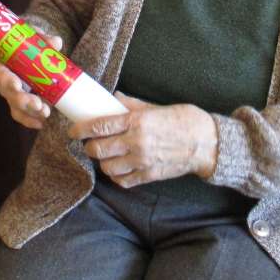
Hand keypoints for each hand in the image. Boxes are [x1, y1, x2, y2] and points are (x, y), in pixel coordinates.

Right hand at [0, 34, 63, 128]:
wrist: (29, 49)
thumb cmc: (27, 42)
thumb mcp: (33, 36)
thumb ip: (43, 39)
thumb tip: (55, 43)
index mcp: (2, 62)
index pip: (0, 72)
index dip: (7, 80)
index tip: (17, 85)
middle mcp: (4, 79)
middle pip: (8, 93)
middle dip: (22, 101)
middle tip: (38, 104)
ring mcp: (11, 93)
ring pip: (15, 107)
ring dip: (29, 113)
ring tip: (45, 113)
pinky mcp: (20, 102)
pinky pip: (22, 115)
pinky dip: (31, 121)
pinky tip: (41, 124)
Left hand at [68, 93, 218, 187]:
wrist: (206, 143)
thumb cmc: (183, 120)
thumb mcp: (156, 107)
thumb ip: (132, 105)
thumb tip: (114, 98)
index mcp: (137, 121)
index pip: (99, 126)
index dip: (80, 129)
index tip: (72, 130)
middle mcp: (136, 142)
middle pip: (98, 149)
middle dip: (89, 147)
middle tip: (90, 142)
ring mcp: (142, 161)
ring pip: (108, 168)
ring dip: (103, 162)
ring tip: (105, 155)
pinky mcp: (149, 176)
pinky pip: (123, 181)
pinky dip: (117, 176)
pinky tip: (118, 168)